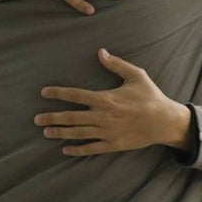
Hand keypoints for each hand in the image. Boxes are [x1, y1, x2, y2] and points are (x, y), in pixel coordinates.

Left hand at [34, 48, 192, 155]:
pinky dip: (78, 150)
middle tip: (36, 119)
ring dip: (60, 133)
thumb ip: (116, 64)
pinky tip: (65, 150)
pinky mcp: (114, 144)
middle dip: (52, 118)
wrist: (165, 121)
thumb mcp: (136, 75)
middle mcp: (103, 116)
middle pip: (71, 117)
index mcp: (105, 98)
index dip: (58, 93)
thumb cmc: (151, 97)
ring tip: (45, 133)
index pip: (76, 95)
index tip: (44, 93)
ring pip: (78, 133)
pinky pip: (92, 148)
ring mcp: (107, 132)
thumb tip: (101, 52)